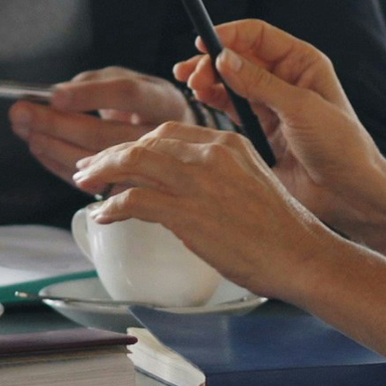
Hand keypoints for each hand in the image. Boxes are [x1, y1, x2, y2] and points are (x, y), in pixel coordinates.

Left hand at [10, 68, 188, 187]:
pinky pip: (88, 181)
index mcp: (163, 102)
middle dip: (57, 123)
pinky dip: (58, 164)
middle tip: (21, 111)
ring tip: (25, 130)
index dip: (90, 95)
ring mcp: (145, 168)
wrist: (175, 140)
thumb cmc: (145, 105)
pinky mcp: (127, 188)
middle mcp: (158, 137)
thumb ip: (96, 83)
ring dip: (53, 146)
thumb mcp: (131, 81)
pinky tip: (39, 148)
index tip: (54, 95)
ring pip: (93, 161)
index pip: (128, 94)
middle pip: (104, 133)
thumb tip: (56, 97)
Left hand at [73, 123, 328, 300]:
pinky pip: (135, 201)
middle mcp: (210, 153)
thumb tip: (180, 187)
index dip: (135, 143)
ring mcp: (198, 181)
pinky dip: (113, 207)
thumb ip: (216, 174)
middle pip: (145, 142)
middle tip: (89, 170)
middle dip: (110, 154)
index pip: (167, 131)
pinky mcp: (188, 212)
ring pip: (134, 163)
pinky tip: (105, 216)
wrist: (299, 254)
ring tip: (86, 185)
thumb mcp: (248, 181)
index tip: (117, 156)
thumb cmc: (279, 229)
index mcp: (227, 141)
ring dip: (102, 173)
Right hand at [173, 19, 385, 231]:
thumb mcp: (301, 108)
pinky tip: (200, 98)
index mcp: (302, 62)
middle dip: (212, 60)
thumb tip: (223, 59)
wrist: (347, 192)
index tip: (202, 42)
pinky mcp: (259, 129)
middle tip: (192, 73)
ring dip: (208, 79)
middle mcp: (284, 78)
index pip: (258, 35)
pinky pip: (230, 107)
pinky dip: (213, 100)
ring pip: (230, 81)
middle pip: (238, 56)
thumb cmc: (339, 144)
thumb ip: (260, 84)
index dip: (229, 34)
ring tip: (192, 86)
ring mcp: (270, 104)